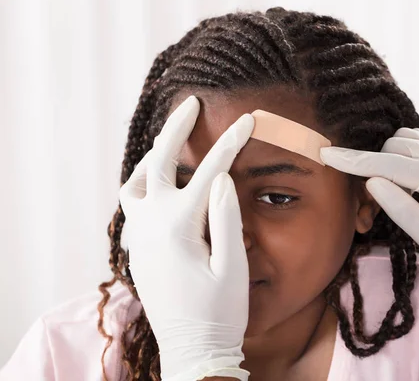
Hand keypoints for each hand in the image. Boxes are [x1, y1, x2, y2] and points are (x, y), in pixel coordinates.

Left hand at [119, 96, 253, 380]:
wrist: (192, 350)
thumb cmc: (219, 312)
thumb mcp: (234, 266)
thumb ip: (227, 217)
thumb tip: (223, 177)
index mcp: (180, 226)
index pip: (210, 172)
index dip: (231, 142)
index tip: (249, 118)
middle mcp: (153, 225)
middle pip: (158, 163)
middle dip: (176, 129)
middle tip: (190, 103)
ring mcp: (141, 237)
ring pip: (134, 183)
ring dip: (151, 157)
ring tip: (169, 142)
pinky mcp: (138, 249)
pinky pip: (132, 205)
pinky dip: (143, 184)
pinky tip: (159, 185)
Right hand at [321, 128, 418, 308]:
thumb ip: (399, 207)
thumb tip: (371, 180)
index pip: (393, 164)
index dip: (357, 160)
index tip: (328, 154)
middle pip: (398, 144)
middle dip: (377, 163)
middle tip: (376, 199)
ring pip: (408, 139)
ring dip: (391, 158)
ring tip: (397, 191)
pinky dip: (405, 157)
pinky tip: (410, 182)